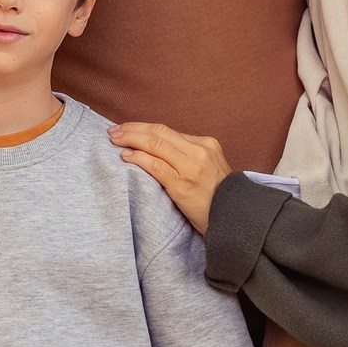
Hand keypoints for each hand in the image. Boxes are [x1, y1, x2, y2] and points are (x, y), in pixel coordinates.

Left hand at [108, 122, 231, 233]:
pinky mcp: (182, 185)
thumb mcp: (209, 166)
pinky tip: (126, 156)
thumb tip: (156, 147)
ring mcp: (191, 168)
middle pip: (159, 132)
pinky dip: (139, 158)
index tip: (127, 129)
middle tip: (113, 131)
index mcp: (206, 144)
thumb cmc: (217, 196)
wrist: (234, 218)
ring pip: (155, 145)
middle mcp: (199, 152)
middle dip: (133, 129)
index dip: (143, 128)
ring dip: (131, 139)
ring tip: (115, 140)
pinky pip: (156, 166)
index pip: (167, 131)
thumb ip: (187, 155)